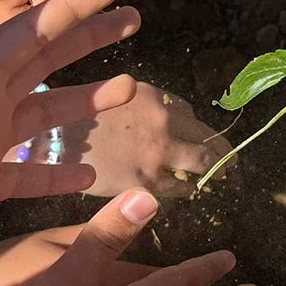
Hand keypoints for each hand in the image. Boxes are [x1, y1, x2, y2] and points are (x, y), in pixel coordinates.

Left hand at [0, 0, 140, 277]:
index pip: (31, 33)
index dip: (72, 8)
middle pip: (48, 64)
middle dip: (90, 41)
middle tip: (133, 20)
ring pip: (47, 117)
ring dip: (86, 103)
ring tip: (129, 89)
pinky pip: (28, 179)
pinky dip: (59, 175)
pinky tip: (90, 176)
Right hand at [65, 83, 229, 199]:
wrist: (54, 142)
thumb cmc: (80, 117)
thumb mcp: (117, 95)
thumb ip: (149, 106)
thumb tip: (176, 118)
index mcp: (155, 98)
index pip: (190, 113)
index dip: (196, 127)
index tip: (202, 136)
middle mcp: (163, 123)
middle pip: (208, 139)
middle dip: (223, 151)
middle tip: (231, 160)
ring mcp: (157, 155)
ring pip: (202, 165)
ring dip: (213, 171)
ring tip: (219, 176)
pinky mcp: (146, 182)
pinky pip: (179, 188)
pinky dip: (187, 189)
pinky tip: (189, 191)